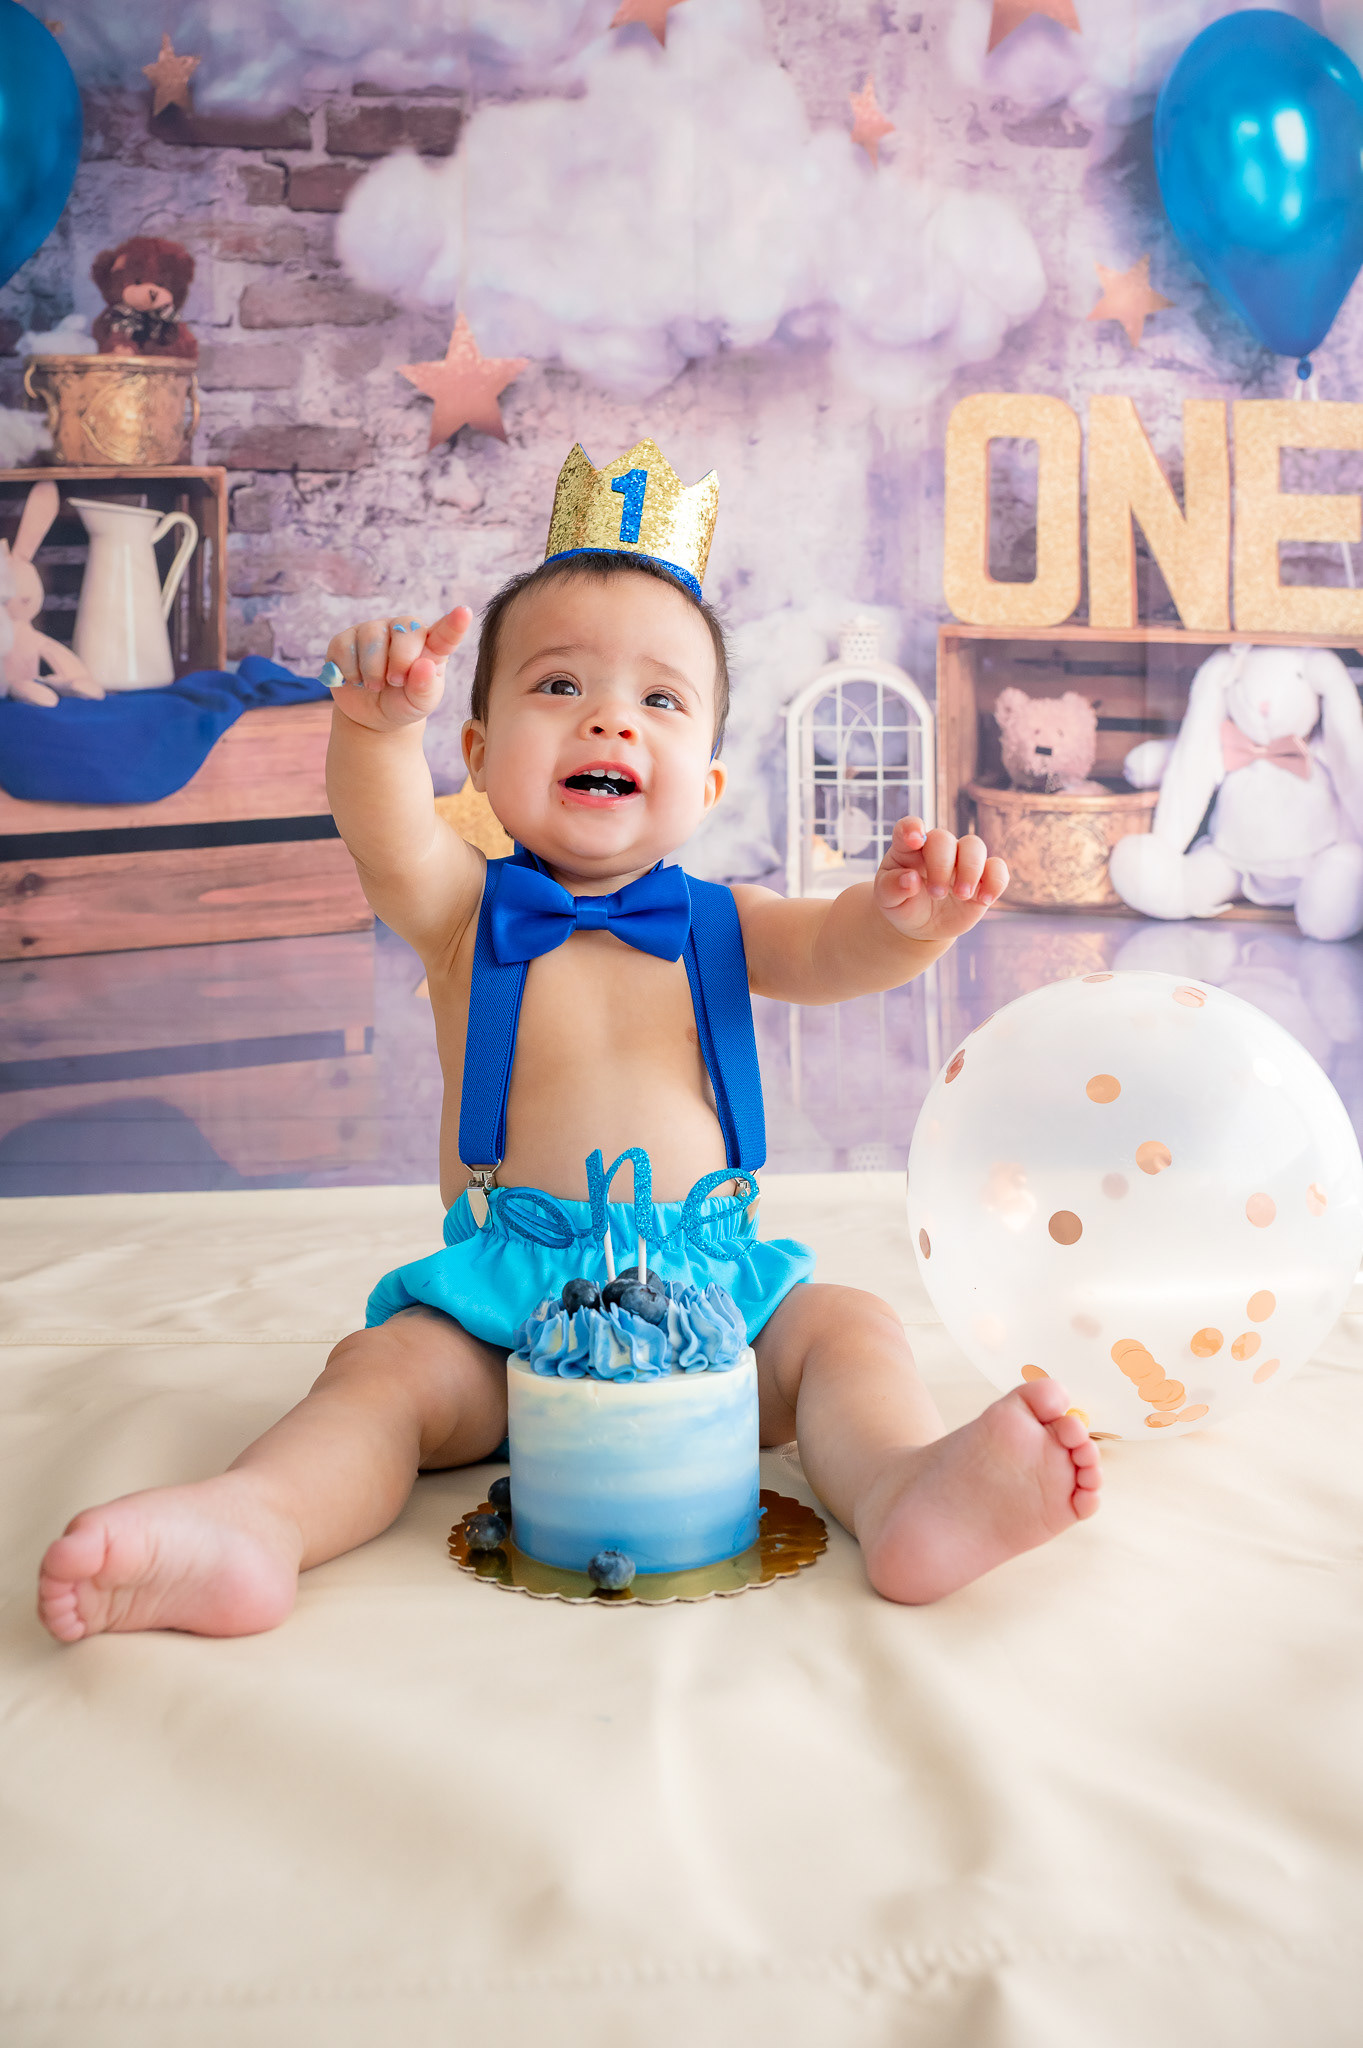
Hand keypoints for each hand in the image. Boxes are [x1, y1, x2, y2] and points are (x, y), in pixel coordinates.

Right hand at [321, 606, 472, 731]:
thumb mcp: (419, 704)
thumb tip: (424, 667)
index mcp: (430, 646)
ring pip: (371, 639)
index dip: (454, 624)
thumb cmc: (404, 704)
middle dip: (399, 663)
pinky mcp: (346, 637)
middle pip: (404, 632)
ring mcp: (374, 630)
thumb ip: (424, 689)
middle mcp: (403, 631)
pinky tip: (356, 680)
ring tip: (375, 686)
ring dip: (372, 672)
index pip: (444, 634)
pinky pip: (345, 648)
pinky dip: (350, 672)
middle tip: (396, 683)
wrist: (371, 714)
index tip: (463, 613)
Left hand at [873, 817, 1007, 940]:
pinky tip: (984, 899)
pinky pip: (997, 868)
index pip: (908, 827)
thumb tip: (910, 880)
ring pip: (974, 846)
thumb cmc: (902, 905)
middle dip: (941, 865)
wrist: (923, 926)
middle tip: (936, 894)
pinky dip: (995, 881)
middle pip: (944, 839)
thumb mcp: (887, 900)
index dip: (911, 828)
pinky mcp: (982, 878)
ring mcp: (961, 861)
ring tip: (961, 895)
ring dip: (970, 869)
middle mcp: (937, 849)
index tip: (914, 840)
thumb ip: (892, 888)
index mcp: (908, 849)